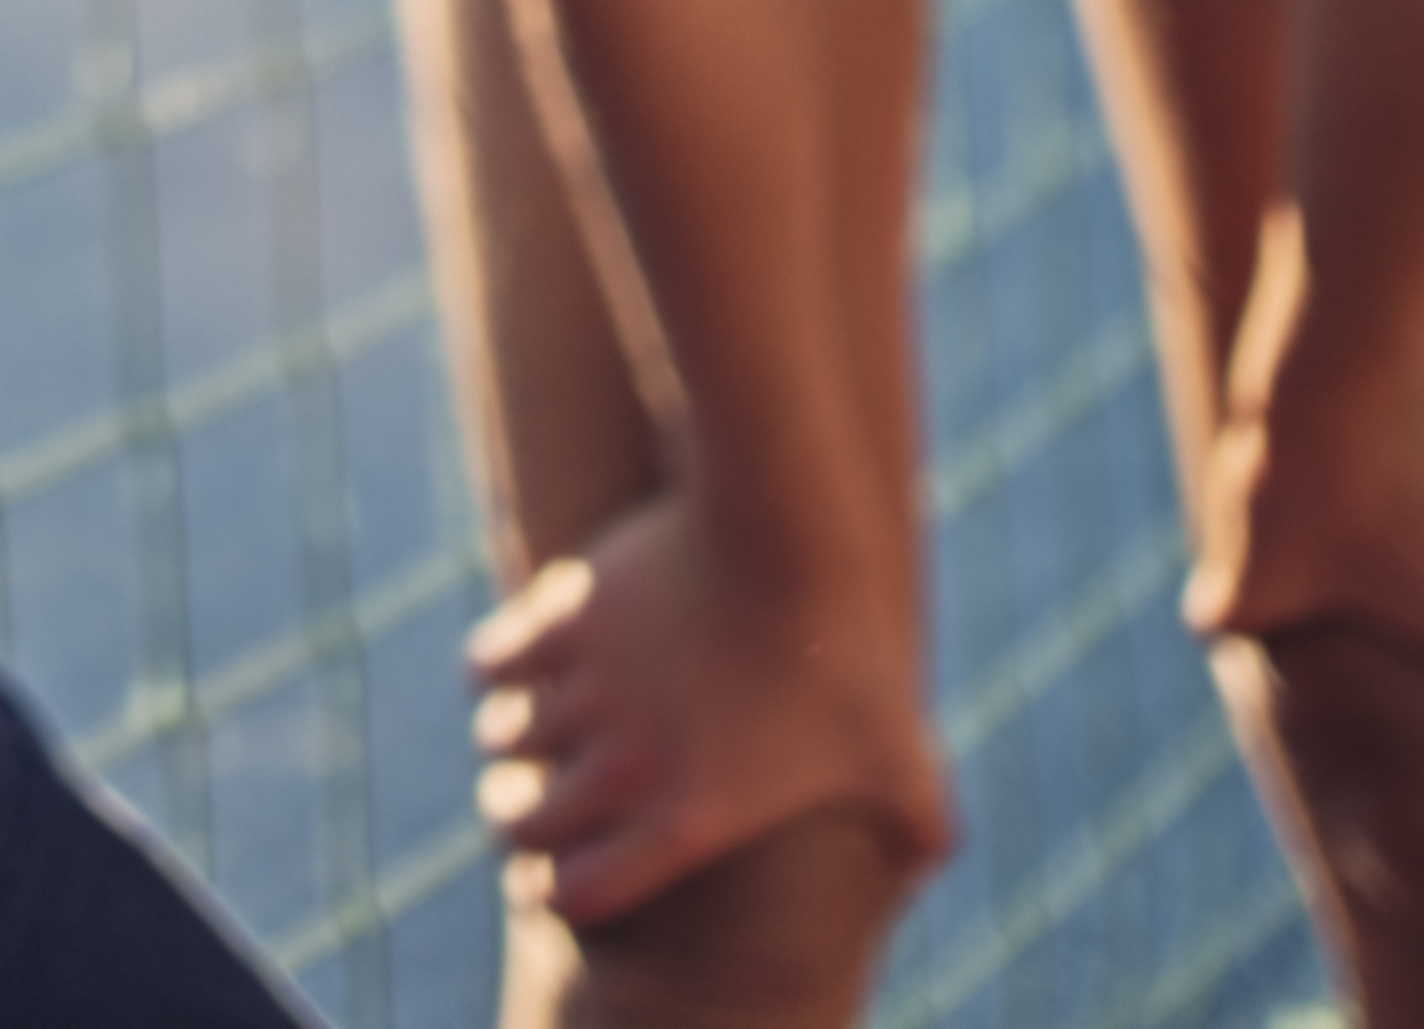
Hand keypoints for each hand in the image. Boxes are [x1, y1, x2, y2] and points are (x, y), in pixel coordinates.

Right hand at [471, 490, 953, 928]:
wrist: (788, 528)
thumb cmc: (847, 651)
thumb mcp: (898, 751)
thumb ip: (918, 822)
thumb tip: (934, 857)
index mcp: (684, 820)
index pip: (576, 893)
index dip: (558, 895)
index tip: (559, 885)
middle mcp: (618, 767)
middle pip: (518, 825)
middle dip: (517, 828)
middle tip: (527, 818)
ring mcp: (582, 691)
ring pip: (500, 742)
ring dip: (506, 751)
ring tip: (520, 745)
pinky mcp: (560, 619)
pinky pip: (489, 667)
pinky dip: (494, 677)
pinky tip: (512, 674)